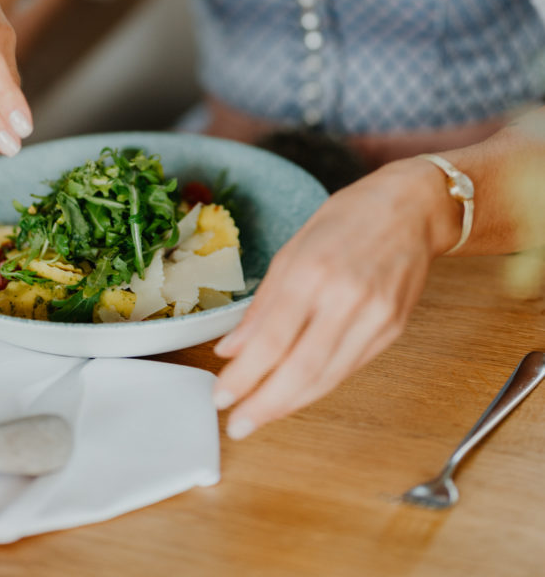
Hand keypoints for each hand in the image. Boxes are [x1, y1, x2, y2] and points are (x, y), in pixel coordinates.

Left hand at [213, 159, 456, 437]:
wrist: (412, 208)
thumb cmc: (348, 219)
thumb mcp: (293, 249)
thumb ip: (263, 304)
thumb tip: (231, 349)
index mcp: (313, 272)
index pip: (271, 340)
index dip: (244, 376)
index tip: (221, 396)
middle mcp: (346, 298)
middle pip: (301, 369)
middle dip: (265, 404)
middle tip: (238, 424)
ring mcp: (375, 317)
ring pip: (328, 377)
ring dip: (291, 404)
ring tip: (260, 416)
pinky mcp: (393, 330)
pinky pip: (349, 368)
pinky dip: (319, 385)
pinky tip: (296, 392)